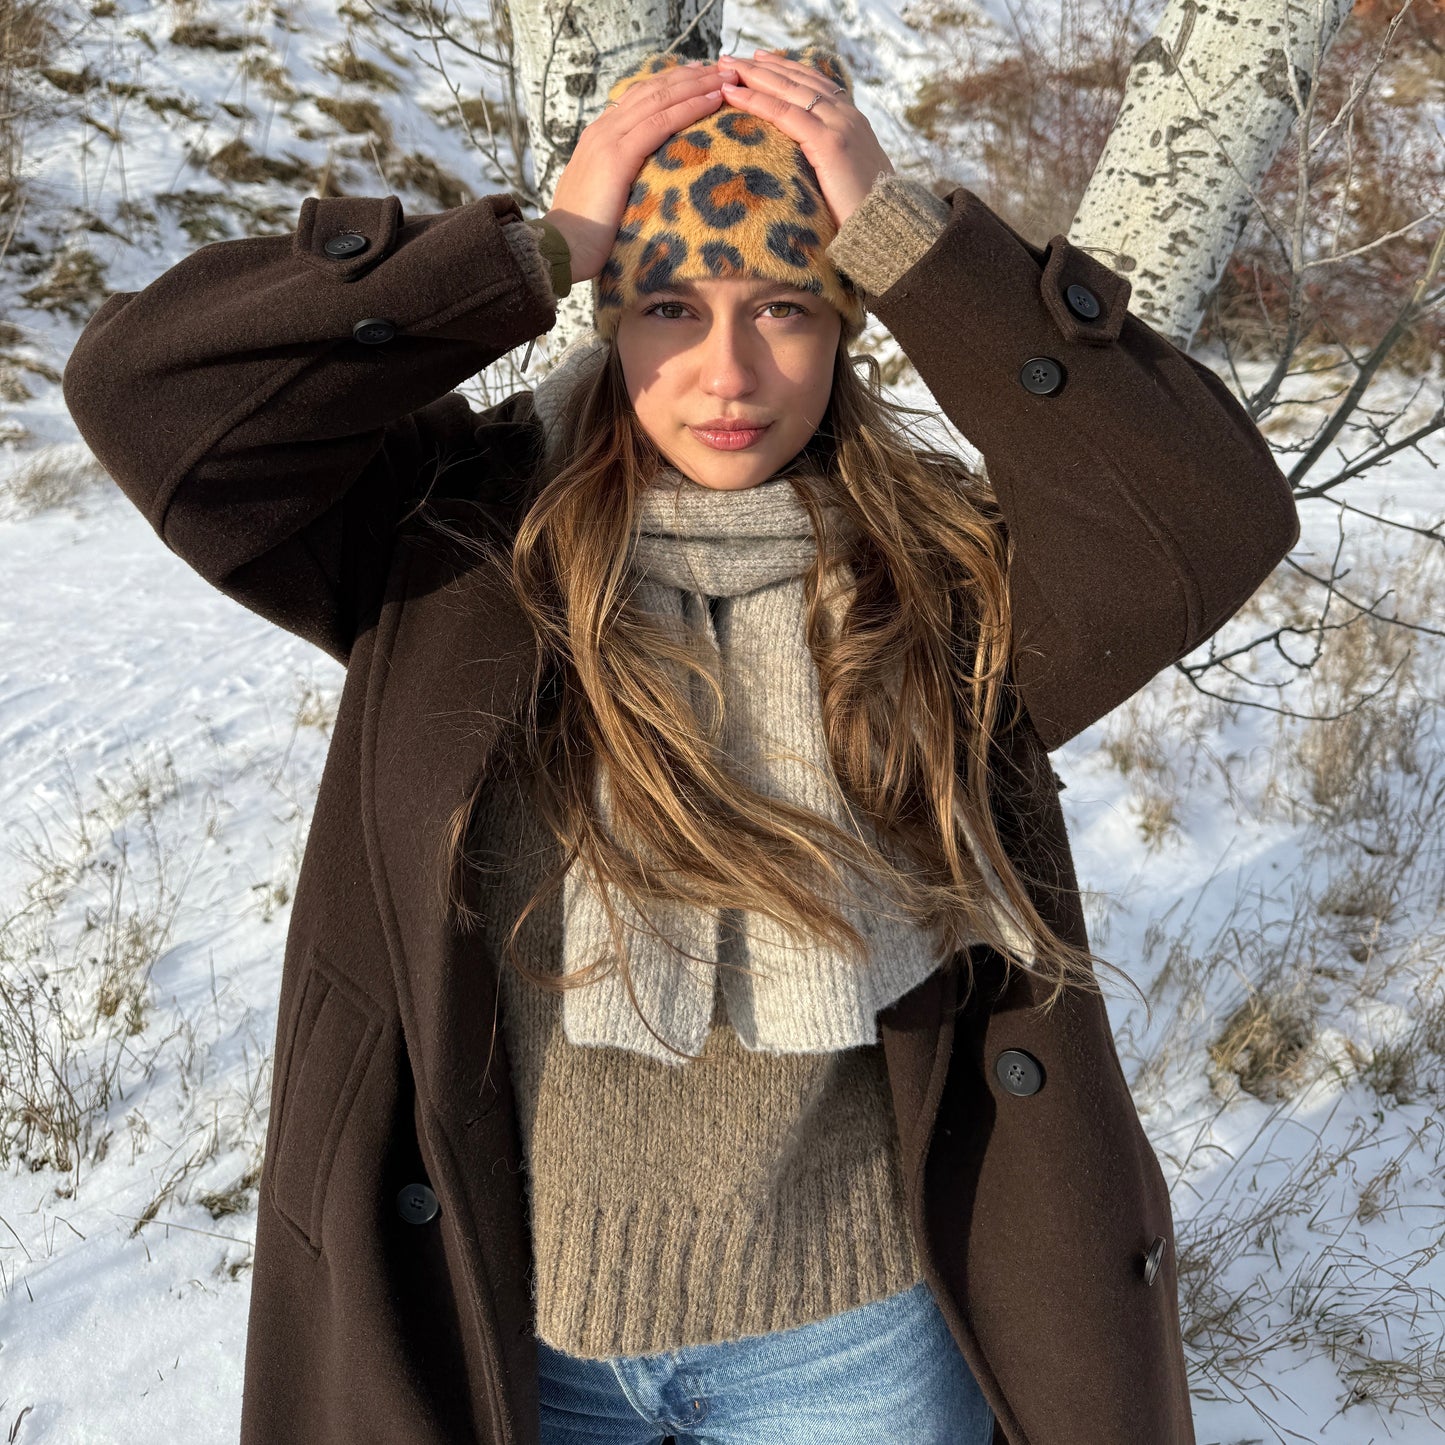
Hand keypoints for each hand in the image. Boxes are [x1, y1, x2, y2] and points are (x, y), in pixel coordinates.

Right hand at [543, 61, 730, 283]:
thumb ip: (620, 182)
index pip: (639, 98)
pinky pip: (660, 123)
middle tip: (722, 67)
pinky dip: (689, 107)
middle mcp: (602, 130)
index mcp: (599, 137)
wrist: (559, 248)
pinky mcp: (617, 156)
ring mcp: (608, 139)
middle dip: (690, 76)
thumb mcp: (604, 198)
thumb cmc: (584, 237)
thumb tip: (641, 189)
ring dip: (697, 85)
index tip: (699, 76)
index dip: (671, 84)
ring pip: (659, 99)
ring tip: (727, 77)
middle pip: (652, 90)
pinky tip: (712, 100)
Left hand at [715, 51, 895, 229]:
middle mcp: (847, 115)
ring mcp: (839, 126)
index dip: (785, 69)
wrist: (885, 228)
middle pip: (798, 80)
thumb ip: (831, 161)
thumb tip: (812, 168)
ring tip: (724, 68)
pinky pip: (784, 114)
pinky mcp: (829, 143)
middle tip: (731, 58)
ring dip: (753, 76)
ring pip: (788, 90)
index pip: (814, 83)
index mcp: (852, 120)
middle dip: (762, 66)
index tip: (758, 60)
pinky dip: (756, 101)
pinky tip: (733, 94)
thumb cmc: (863, 213)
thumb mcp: (848, 178)